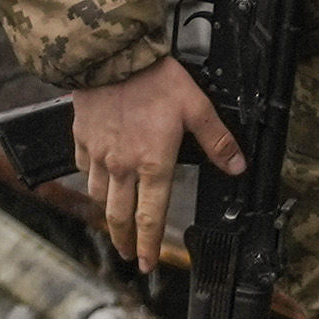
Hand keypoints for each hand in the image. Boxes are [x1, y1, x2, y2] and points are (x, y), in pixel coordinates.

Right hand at [72, 55, 242, 268]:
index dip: (149, 245)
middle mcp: (121, 166)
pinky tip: (95, 176)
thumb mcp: (197, 107)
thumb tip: (237, 166)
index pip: (150, 217)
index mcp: (152, 164)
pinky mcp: (81, 137)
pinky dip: (89, 176)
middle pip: (119, 215)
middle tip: (129, 254)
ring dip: (106, 211)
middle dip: (124, 240)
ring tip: (113, 219)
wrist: (111, 55)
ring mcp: (97, 154)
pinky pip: (82, 166)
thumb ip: (217, 140)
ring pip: (97, 194)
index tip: (147, 263)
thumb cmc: (154, 79)